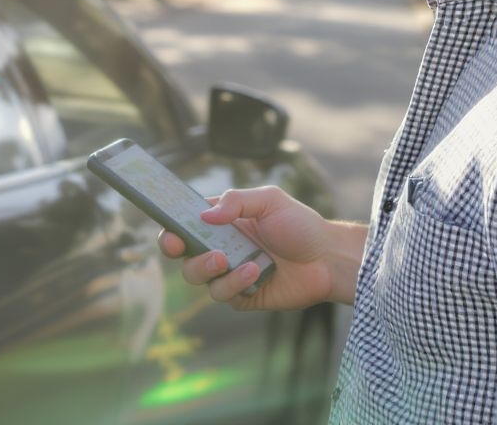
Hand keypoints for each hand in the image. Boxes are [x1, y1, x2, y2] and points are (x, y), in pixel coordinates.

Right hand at [158, 186, 356, 310]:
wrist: (327, 259)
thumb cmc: (300, 225)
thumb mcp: (270, 200)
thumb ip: (236, 201)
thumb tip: (204, 216)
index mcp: (221, 222)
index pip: (183, 224)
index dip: (169, 228)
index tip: (169, 231)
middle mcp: (220, 247)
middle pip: (182, 255)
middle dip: (178, 252)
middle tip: (188, 247)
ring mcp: (229, 272)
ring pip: (197, 277)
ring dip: (208, 269)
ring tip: (229, 259)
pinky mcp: (242, 295)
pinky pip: (223, 295)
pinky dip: (234, 283)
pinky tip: (255, 272)